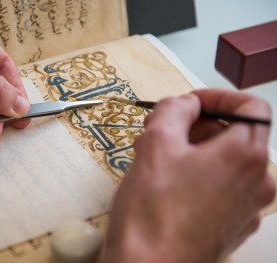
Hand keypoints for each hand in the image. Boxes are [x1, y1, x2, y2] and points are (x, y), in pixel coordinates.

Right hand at [101, 89, 274, 262]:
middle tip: (160, 129)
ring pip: (223, 163)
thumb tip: (184, 104)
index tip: (189, 103)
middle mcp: (256, 182)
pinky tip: (163, 184)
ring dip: (190, 151)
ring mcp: (246, 209)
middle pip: (234, 135)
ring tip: (152, 157)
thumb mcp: (155, 143)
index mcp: (246, 156)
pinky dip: (195, 177)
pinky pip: (218, 189)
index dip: (216, 96)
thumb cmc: (153, 213)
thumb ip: (173, 110)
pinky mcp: (230, 227)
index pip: (251, 107)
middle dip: (195, 126)